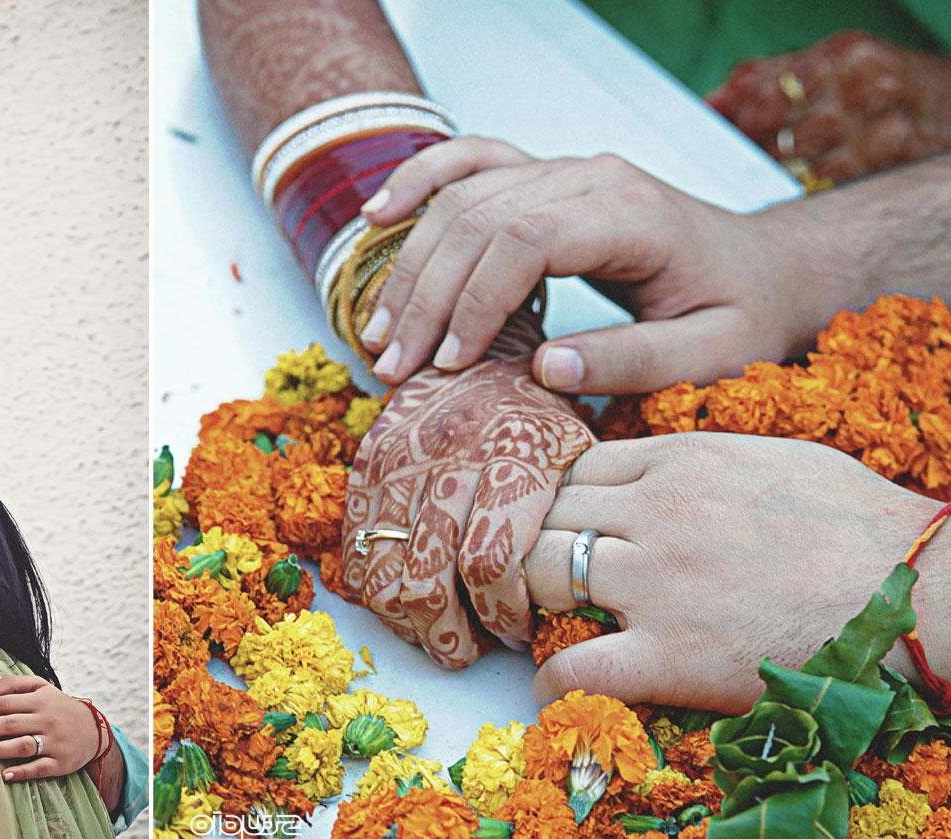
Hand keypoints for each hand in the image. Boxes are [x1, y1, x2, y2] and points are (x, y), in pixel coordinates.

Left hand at [0, 674, 99, 780]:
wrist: (95, 730)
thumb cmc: (60, 708)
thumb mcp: (43, 689)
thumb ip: (16, 684)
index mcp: (40, 701)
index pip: (5, 702)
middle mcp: (47, 720)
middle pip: (10, 724)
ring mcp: (54, 742)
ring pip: (23, 746)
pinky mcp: (61, 762)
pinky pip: (40, 768)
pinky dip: (23, 771)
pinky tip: (5, 775)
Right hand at [340, 358, 593, 667]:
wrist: (482, 351)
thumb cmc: (543, 419)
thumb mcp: (581, 458)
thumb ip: (576, 522)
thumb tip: (573, 600)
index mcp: (514, 456)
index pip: (492, 563)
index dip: (502, 615)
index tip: (516, 631)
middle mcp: (452, 456)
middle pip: (430, 577)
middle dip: (448, 633)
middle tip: (467, 650)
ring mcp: (402, 459)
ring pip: (385, 571)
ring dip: (408, 620)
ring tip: (434, 633)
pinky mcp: (368, 463)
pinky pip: (355, 547)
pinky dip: (374, 588)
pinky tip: (403, 603)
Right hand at [356, 136, 819, 392]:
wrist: (769, 268)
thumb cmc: (743, 314)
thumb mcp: (713, 354)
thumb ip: (635, 360)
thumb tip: (544, 368)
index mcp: (632, 214)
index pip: (527, 239)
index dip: (475, 301)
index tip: (449, 366)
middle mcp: (592, 176)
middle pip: (480, 218)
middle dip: (427, 296)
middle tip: (392, 366)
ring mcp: (566, 169)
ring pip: (462, 197)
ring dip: (411, 264)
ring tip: (379, 333)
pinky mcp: (548, 177)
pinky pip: (471, 161)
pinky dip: (420, 182)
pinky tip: (377, 216)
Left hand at [524, 432, 944, 712]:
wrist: (922, 593)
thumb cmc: (863, 527)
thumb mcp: (774, 460)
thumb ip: (701, 463)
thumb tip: (660, 475)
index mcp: (681, 461)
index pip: (574, 470)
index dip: (554, 502)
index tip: (555, 529)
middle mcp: (657, 512)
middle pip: (544, 515)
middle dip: (527, 545)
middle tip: (528, 578)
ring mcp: (660, 582)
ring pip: (540, 573)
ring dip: (526, 599)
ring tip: (533, 622)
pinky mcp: (672, 654)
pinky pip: (573, 667)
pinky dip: (549, 681)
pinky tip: (552, 688)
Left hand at [707, 31, 950, 183]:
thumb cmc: (877, 87)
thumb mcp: (828, 67)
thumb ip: (767, 79)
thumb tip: (712, 103)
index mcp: (844, 54)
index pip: (769, 93)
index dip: (741, 120)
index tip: (732, 133)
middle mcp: (868, 86)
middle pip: (782, 134)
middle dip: (758, 153)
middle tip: (752, 161)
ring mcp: (887, 127)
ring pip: (804, 168)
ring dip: (782, 177)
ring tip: (785, 173)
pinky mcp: (897, 164)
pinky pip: (832, 189)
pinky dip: (811, 192)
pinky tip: (812, 186)